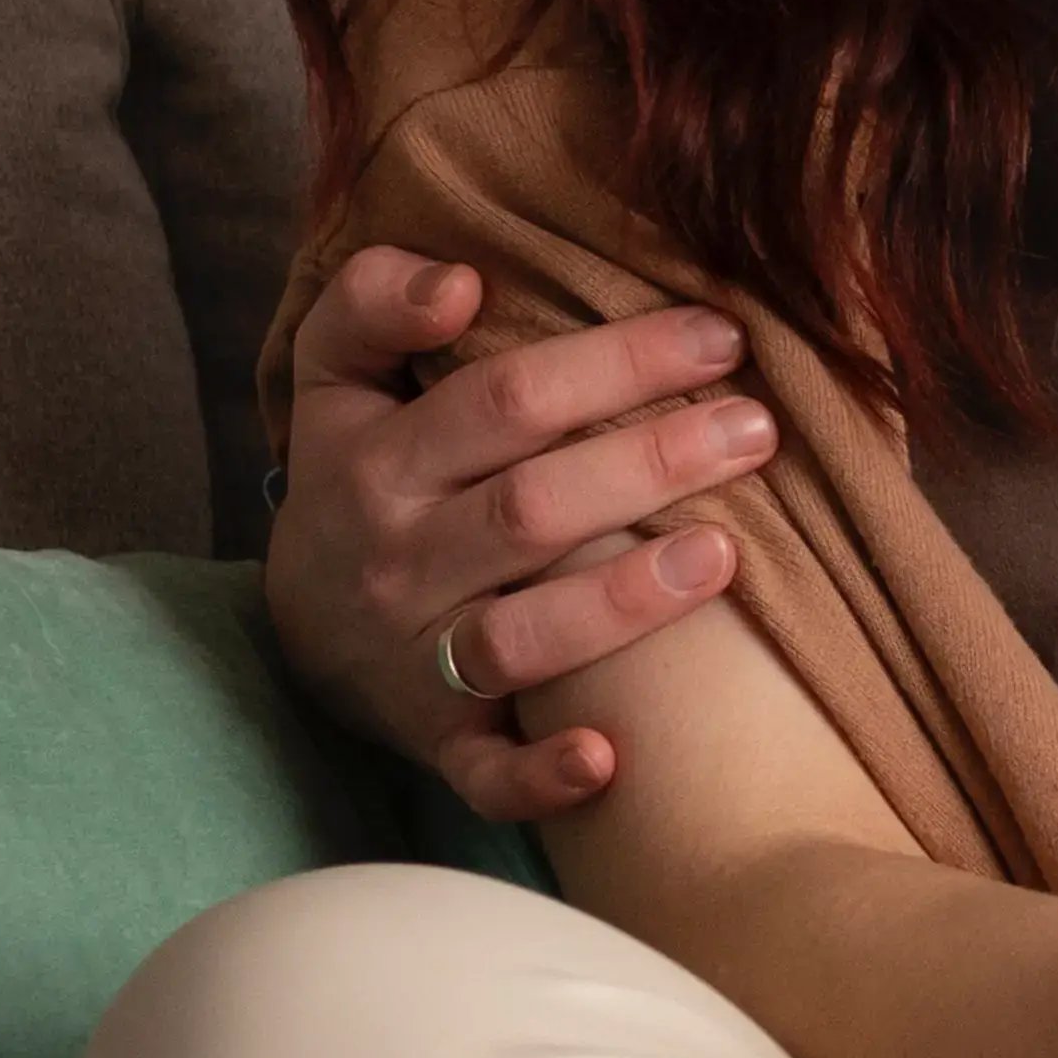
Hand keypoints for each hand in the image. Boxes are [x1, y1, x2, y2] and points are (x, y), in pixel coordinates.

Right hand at [264, 247, 767, 823]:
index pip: (507, 400)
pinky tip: (609, 760)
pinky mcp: (439, 743)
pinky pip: (484, 772)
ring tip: (726, 554)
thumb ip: (376, 298)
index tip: (719, 335)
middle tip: (759, 429)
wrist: (298, 627)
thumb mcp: (336, 374)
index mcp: (380, 461)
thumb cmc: (356, 473)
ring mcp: (416, 661)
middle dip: (651, 463)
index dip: (614, 363)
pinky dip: (538, 775)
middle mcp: (397, 562)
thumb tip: (460, 281)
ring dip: (622, 601)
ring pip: (520, 638)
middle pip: (531, 510)